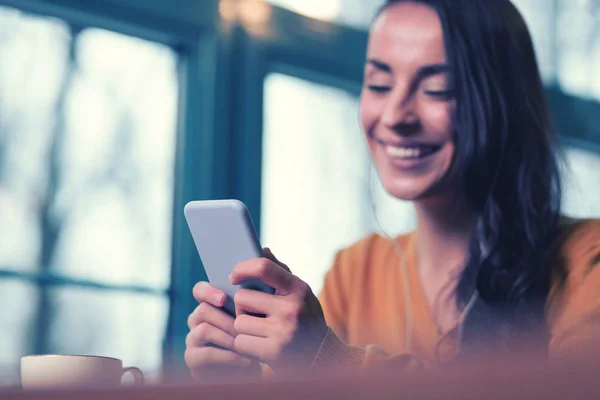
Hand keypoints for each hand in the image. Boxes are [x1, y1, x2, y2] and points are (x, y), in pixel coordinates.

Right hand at [185, 282, 260, 382]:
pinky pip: (206, 353)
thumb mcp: (253, 318)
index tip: (223, 299)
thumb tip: (252, 291)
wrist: (250, 370)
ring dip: (228, 338)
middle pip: (203, 310)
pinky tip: (245, 360)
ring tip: (246, 345)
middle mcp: (196, 320)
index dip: (208, 291)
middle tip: (244, 330)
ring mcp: (192, 338)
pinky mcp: (192, 358)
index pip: (199, 290)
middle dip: (226, 320)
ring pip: (204, 329)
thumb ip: (248, 304)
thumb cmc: (253, 338)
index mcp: (208, 305)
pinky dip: (228, 356)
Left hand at [230, 248, 327, 375]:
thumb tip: (261, 249)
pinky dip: (245, 345)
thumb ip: (280, 271)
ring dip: (244, 328)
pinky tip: (259, 346)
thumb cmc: (305, 319)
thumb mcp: (299, 293)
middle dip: (243, 307)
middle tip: (254, 314)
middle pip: (243, 297)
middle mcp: (292, 308)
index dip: (243, 268)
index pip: (264, 267)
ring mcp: (283, 331)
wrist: (322, 357)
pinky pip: (240, 342)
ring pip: (239, 322)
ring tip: (260, 332)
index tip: (233, 276)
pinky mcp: (274, 352)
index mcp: (298, 288)